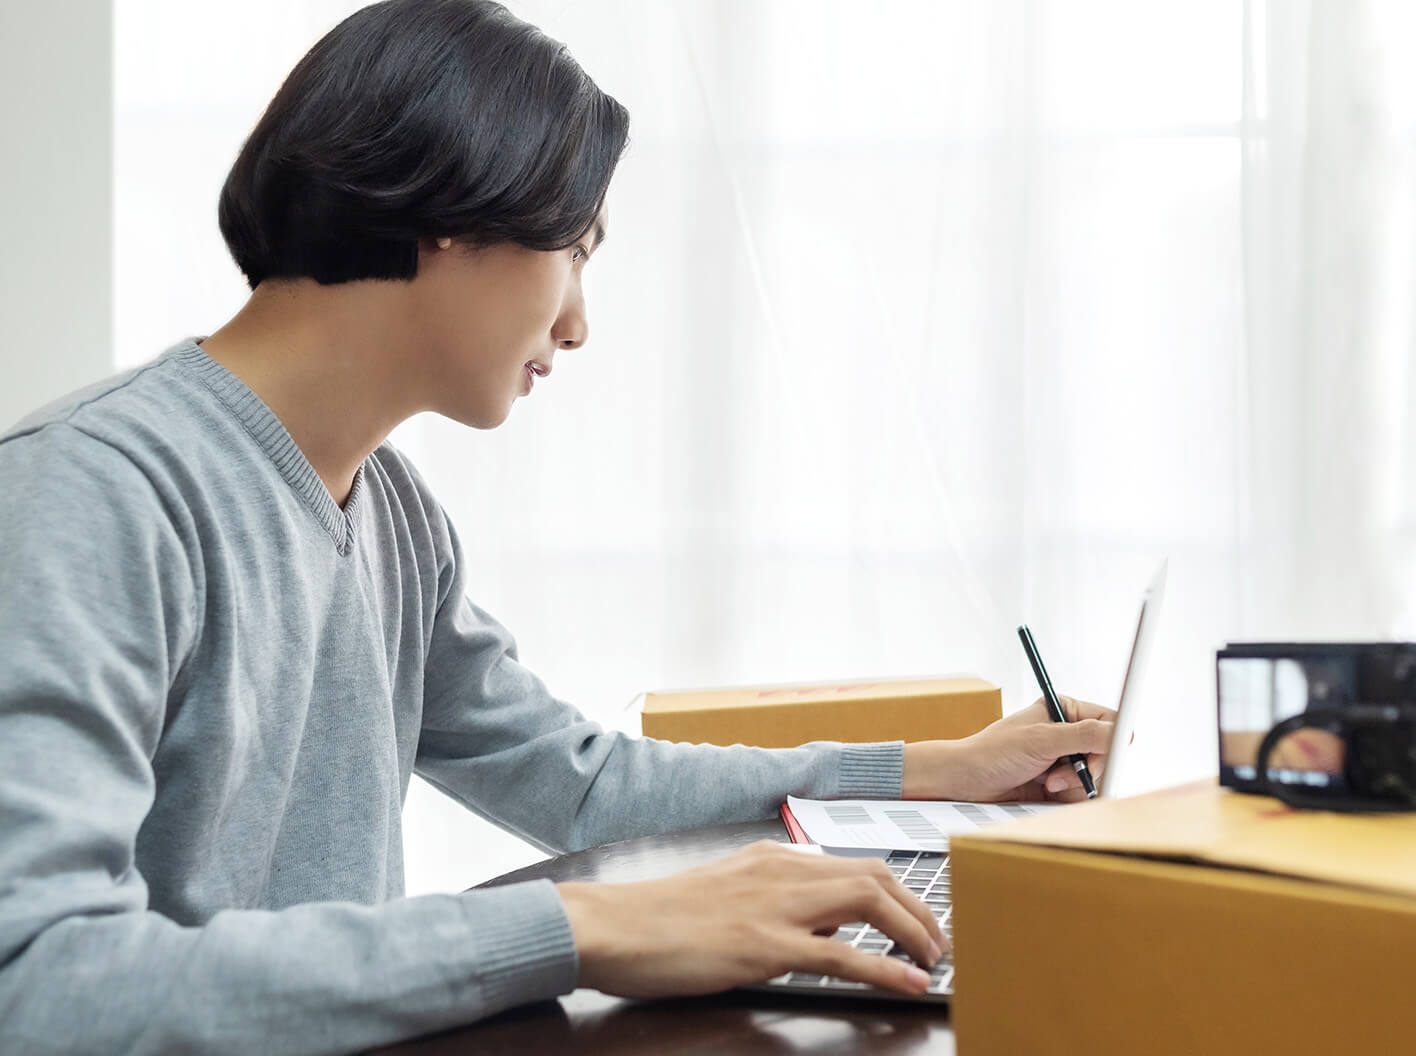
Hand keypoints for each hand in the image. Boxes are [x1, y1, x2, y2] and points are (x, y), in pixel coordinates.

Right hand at [557, 840, 946, 997]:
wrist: (611, 925)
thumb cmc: (658, 918)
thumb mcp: (726, 894)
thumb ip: (773, 901)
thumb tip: (819, 928)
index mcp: (771, 858)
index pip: (853, 864)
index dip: (897, 891)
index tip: (919, 918)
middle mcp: (780, 870)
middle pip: (875, 874)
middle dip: (918, 908)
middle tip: (940, 943)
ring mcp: (773, 906)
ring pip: (869, 901)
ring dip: (913, 931)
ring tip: (935, 961)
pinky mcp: (762, 945)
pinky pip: (842, 955)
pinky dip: (886, 969)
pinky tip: (909, 985)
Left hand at [902, 695, 1116, 802]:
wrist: (968, 780)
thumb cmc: (995, 752)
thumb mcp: (1041, 740)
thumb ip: (1083, 736)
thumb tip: (1121, 733)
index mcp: (1066, 710)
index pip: (1110, 722)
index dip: (1109, 742)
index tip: (1097, 758)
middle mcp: (1069, 732)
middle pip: (1107, 754)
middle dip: (1086, 769)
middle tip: (1058, 773)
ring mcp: (1066, 758)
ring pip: (1097, 777)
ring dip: (1074, 784)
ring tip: (1047, 782)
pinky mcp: (1061, 781)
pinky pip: (1083, 793)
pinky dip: (1069, 796)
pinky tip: (1046, 791)